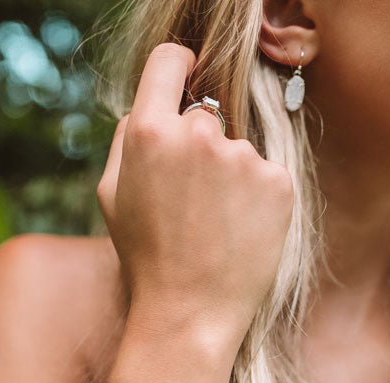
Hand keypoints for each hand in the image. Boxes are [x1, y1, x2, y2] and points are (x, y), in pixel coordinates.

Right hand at [97, 43, 293, 348]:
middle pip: (204, 115)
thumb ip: (126, 139)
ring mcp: (242, 157)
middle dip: (198, 147)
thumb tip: (145, 106)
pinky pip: (265, 175)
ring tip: (215, 228)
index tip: (187, 76)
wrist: (190, 314)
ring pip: (236, 149)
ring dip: (229, 177)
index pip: (169, 62)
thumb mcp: (112, 197)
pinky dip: (256, 199)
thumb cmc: (145, 258)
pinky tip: (239, 233)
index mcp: (148, 133)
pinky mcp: (277, 182)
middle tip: (191, 203)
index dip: (178, 67)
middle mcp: (198, 135)